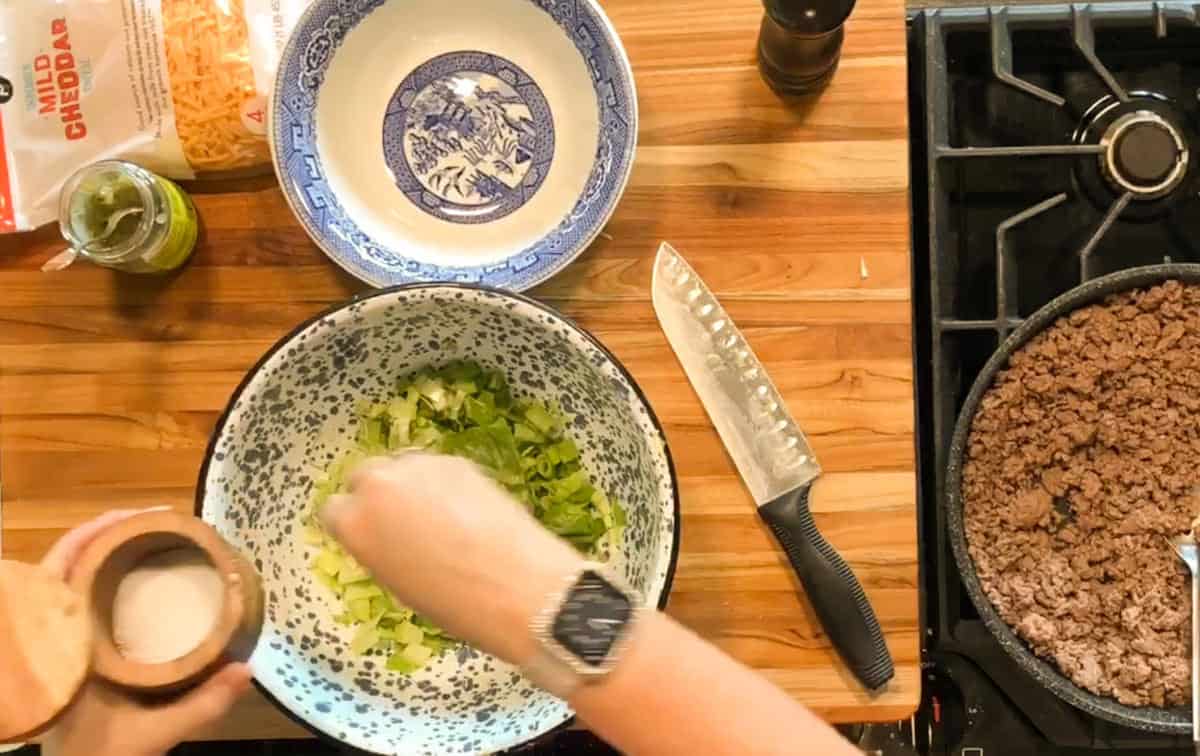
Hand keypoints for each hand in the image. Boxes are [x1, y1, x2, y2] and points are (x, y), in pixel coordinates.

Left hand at [38, 510, 251, 755]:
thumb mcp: (150, 735)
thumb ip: (199, 705)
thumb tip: (247, 668)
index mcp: (59, 642)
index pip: (62, 567)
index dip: (94, 532)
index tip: (140, 514)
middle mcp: (51, 632)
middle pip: (68, 563)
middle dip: (111, 534)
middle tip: (162, 521)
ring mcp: (56, 642)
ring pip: (73, 580)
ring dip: (108, 555)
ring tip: (154, 540)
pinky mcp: (67, 654)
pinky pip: (78, 602)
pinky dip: (104, 581)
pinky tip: (136, 581)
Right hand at [321, 453, 583, 665]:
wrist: (518, 587)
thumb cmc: (455, 604)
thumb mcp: (399, 584)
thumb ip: (380, 548)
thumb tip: (387, 536)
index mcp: (354, 524)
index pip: (334, 511)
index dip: (353, 523)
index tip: (369, 534)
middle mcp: (377, 486)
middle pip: (364, 478)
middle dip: (377, 495)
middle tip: (401, 521)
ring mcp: (418, 467)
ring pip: (401, 467)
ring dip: (409, 485)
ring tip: (436, 514)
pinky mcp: (456, 460)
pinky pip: (436, 468)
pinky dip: (442, 483)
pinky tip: (465, 508)